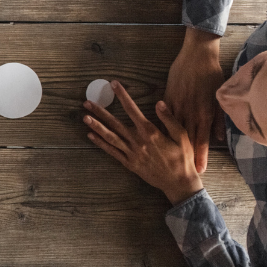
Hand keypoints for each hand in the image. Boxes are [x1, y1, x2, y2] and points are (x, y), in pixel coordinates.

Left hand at [83, 81, 203, 203]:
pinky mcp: (129, 163)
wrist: (178, 182)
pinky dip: (101, 143)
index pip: (132, 109)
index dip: (122, 96)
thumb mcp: (182, 136)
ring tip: (84, 117)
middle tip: (87, 102)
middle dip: (100, 112)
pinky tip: (91, 136)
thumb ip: (169, 119)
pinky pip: (112, 152)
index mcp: (150, 132)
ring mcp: (132, 153)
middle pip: (115, 123)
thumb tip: (159, 103)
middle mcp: (138, 141)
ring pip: (110, 137)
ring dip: (96, 126)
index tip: (113, 84)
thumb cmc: (182, 157)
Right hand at [165, 29, 225, 173]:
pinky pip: (164, 116)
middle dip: (186, 156)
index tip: (199, 170)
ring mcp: (177, 106)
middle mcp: (190, 112)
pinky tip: (156, 138)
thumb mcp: (219, 96)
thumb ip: (218, 118)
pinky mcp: (167, 98)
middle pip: (187, 139)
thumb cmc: (211, 74)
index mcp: (205, 112)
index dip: (201, 156)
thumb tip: (218, 137)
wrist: (197, 55)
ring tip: (167, 159)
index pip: (203, 140)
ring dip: (171, 145)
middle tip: (183, 172)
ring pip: (173, 130)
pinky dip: (161, 128)